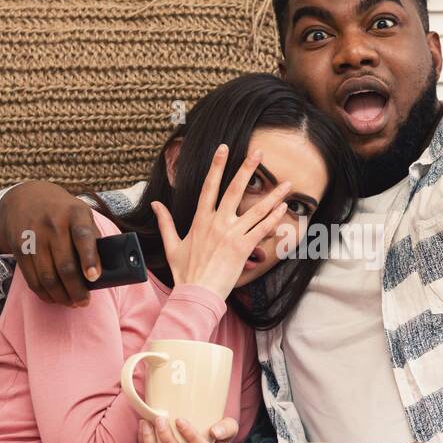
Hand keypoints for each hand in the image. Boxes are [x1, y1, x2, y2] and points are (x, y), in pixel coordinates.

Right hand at [0, 180, 101, 306]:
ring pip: (47, 277)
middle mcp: (53, 224)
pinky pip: (32, 279)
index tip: (94, 278)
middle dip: (76, 289)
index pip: (83, 236)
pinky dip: (44, 293)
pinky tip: (54, 298)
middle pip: (65, 265)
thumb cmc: (64, 212)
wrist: (26, 198)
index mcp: (74, 214)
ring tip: (72, 302)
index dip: (89, 259)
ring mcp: (34, 237)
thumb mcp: (82, 214)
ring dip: (61, 296)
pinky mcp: (21, 250)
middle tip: (84, 302)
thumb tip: (104, 270)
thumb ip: (92, 237)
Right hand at [149, 145, 289, 299]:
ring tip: (287, 183)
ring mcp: (231, 234)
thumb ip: (165, 222)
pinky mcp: (243, 248)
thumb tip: (155, 205)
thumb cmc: (185, 272)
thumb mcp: (171, 245)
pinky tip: (284, 208)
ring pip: (256, 210)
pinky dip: (274, 218)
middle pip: (234, 190)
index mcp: (200, 219)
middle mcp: (217, 223)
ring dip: (273, 195)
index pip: (209, 186)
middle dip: (247, 169)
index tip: (224, 149)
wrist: (196, 293)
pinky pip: (262, 229)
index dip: (217, 166)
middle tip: (258, 152)